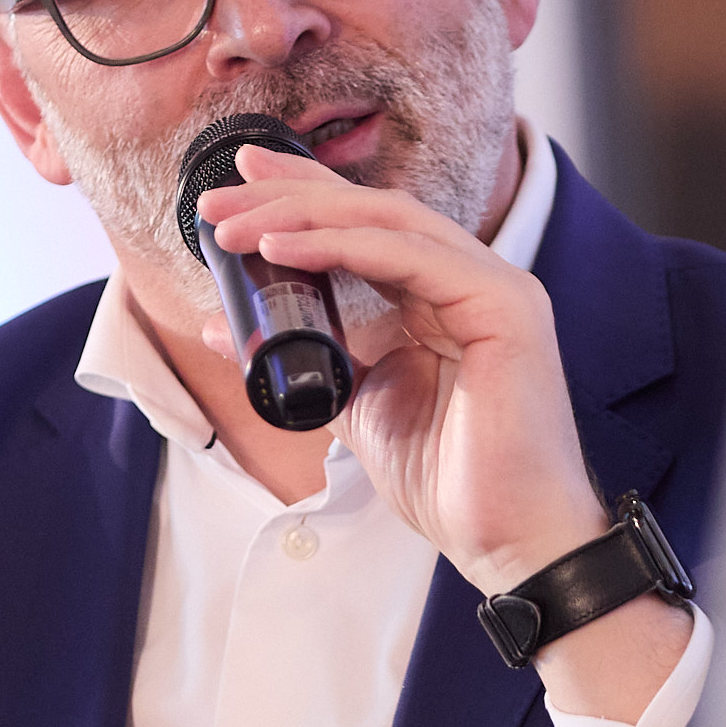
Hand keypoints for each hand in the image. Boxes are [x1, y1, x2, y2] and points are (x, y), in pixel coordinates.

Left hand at [198, 148, 690, 720]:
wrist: (508, 541)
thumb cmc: (450, 482)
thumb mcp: (353, 406)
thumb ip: (300, 358)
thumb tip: (223, 327)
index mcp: (443, 295)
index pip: (367, 226)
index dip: (303, 195)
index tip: (237, 185)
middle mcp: (473, 278)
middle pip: (373, 210)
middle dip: (289, 195)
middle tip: (217, 203)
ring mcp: (495, 286)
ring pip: (388, 221)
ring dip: (302, 215)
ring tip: (234, 226)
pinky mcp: (504, 307)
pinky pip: (409, 256)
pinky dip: (339, 245)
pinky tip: (282, 248)